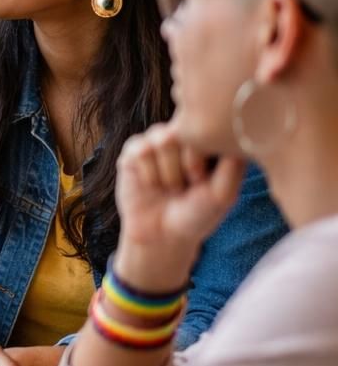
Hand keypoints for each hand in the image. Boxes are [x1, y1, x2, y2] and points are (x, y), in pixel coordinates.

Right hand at [114, 123, 245, 290]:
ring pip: (163, 140)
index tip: (206, 182)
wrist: (162, 235)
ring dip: (169, 172)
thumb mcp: (223, 194)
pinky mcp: (133, 151)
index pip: (209, 130)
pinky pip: (141, 151)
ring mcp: (156, 140)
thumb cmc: (197, 214)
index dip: (208, 158)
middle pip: (185, 132)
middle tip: (188, 186)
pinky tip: (151, 185)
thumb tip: (233, 135)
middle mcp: (182, 135)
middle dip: (188, 166)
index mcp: (206, 141)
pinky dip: (149, 174)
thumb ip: (232, 166)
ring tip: (171, 187)